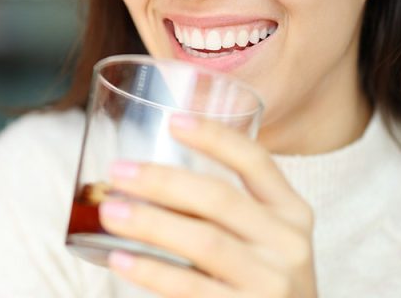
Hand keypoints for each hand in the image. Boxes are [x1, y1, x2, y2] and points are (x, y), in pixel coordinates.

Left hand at [98, 114, 317, 297]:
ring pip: (203, 241)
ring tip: (108, 212)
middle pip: (219, 198)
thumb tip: (145, 174)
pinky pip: (190, 287)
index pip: (255, 162)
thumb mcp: (264, 239)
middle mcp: (288, 244)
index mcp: (291, 213)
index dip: (215, 137)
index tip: (173, 120)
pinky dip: (151, 271)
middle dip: (162, 181)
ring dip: (150, 223)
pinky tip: (119, 259)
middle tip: (117, 172)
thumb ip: (225, 210)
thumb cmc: (259, 280)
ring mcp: (271, 283)